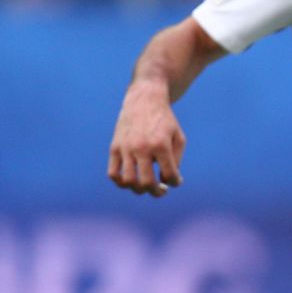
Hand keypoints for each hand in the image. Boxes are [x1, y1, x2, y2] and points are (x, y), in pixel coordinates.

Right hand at [107, 82, 185, 196]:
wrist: (144, 100)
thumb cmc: (165, 121)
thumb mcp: (178, 138)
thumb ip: (176, 160)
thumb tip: (167, 180)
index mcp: (160, 145)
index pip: (168, 175)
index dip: (175, 182)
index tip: (175, 181)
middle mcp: (141, 148)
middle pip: (146, 182)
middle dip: (156, 192)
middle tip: (161, 190)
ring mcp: (125, 148)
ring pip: (128, 181)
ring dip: (138, 189)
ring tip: (145, 186)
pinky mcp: (114, 148)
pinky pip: (113, 173)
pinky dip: (120, 182)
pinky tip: (130, 181)